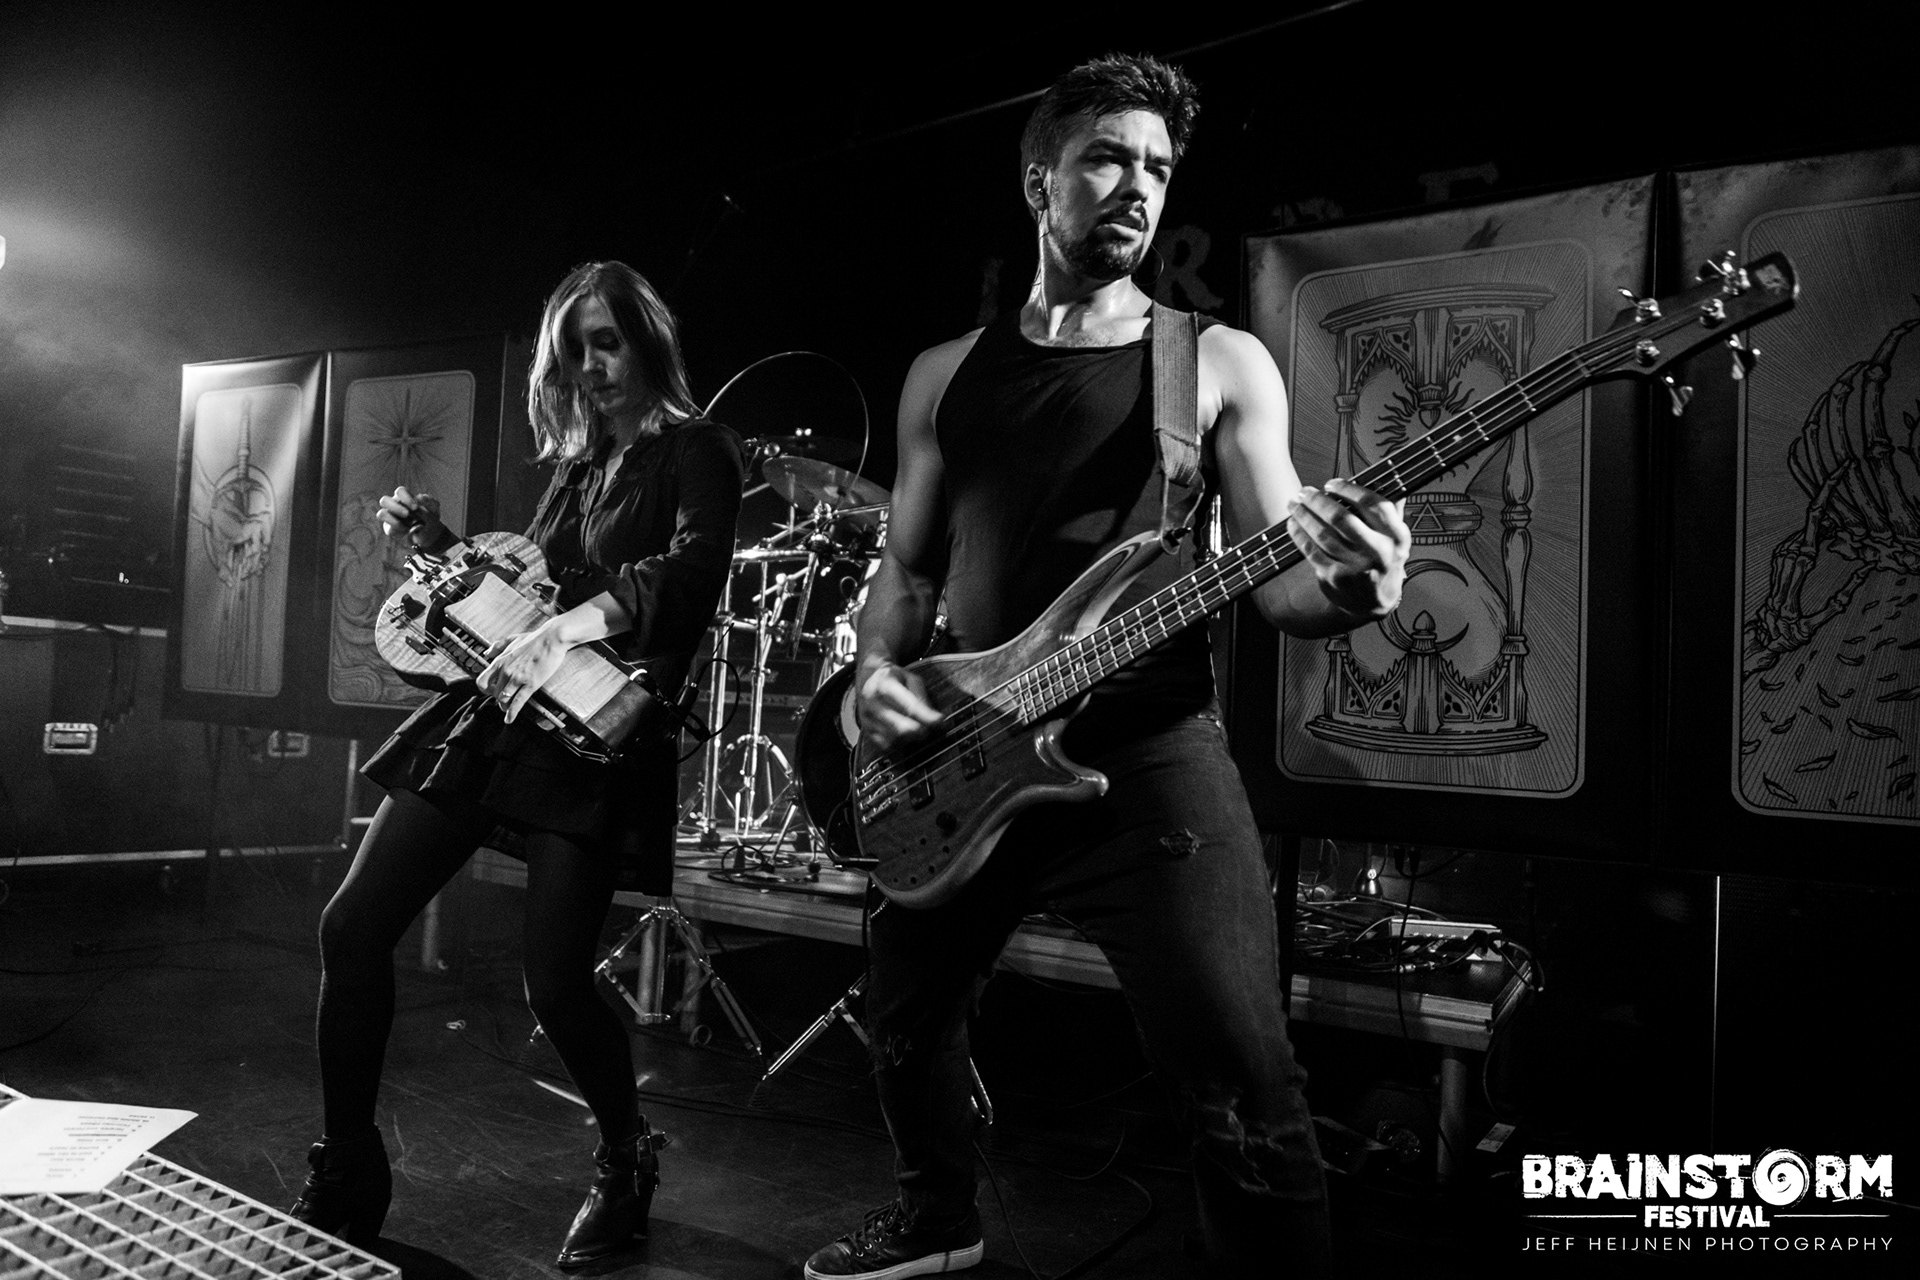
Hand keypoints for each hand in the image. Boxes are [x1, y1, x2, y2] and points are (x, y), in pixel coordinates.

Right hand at [377, 485, 444, 547]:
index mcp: (404, 497)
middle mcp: (394, 505)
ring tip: (406, 525)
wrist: (430, 532)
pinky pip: (388, 527)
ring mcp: (390, 517)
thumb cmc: (430, 516)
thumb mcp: (435, 509)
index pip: (400, 491)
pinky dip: (397, 529)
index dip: (406, 498)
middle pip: (384, 500)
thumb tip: (421, 497)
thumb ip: (430, 501)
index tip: (416, 507)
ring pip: (381, 514)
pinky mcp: (389, 528)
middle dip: (396, 507)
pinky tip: (407, 531)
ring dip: (392, 519)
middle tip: (407, 514)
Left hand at [477, 620, 568, 723]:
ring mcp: (517, 679)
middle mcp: (506, 671)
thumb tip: (487, 653)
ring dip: (504, 706)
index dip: (484, 689)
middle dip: (498, 698)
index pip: (482, 681)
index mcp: (500, 661)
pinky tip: (509, 719)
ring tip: (506, 709)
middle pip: (494, 693)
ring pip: (504, 699)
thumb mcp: (512, 639)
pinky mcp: (530, 684)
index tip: (490, 690)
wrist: (551, 639)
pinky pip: (518, 702)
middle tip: (503, 699)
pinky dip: (512, 713)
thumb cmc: (533, 639)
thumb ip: (497, 647)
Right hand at [856, 660, 942, 752]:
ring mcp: (867, 718)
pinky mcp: (866, 731)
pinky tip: (904, 735)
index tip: (940, 721)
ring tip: (916, 728)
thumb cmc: (893, 677)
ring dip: (911, 738)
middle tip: (930, 728)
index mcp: (885, 685)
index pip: (908, 705)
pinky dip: (899, 744)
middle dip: (920, 731)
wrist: (867, 679)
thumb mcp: (909, 677)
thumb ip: (921, 695)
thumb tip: (932, 717)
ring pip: (895, 739)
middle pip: (901, 727)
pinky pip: (887, 745)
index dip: (926, 716)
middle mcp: (872, 703)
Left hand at [1285, 478, 1409, 619]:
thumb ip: (1392, 509)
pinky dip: (1299, 534)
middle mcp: (1378, 552)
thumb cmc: (1383, 562)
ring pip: (1323, 534)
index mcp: (1396, 536)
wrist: (1374, 603)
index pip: (1373, 504)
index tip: (1332, 483)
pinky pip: (1311, 550)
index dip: (1349, 489)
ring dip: (1304, 515)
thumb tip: (1389, 475)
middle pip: (1342, 518)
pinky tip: (1293, 524)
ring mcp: (1356, 567)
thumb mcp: (1396, 538)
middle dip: (1319, 501)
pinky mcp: (1335, 578)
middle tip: (1306, 492)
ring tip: (1294, 504)